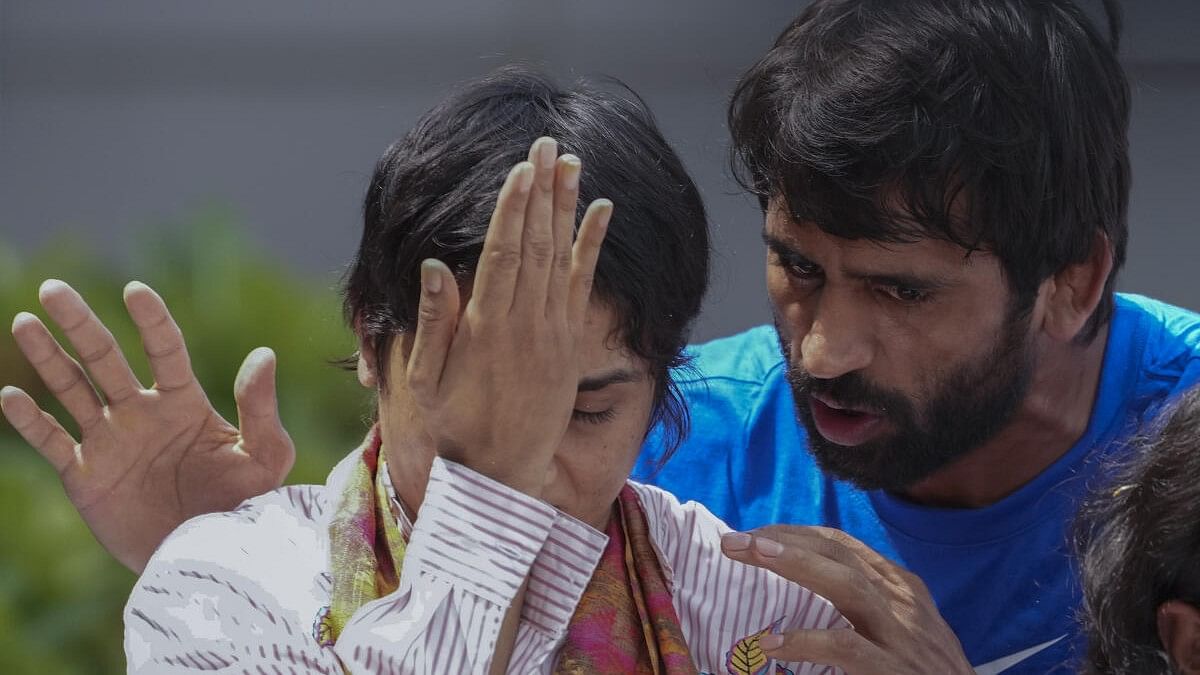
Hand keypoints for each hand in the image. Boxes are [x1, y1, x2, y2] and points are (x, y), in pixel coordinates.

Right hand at [1, 279, 293, 572]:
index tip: (136, 291)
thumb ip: (260, 410)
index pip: (165, 350)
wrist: (206, 559)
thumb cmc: (244, 507)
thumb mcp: (264, 459)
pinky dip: (31, 420)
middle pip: (106, 358)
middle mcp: (142, 413)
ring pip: (72, 389)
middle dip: (81, 324)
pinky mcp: (86, 476)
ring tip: (24, 322)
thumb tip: (265, 354)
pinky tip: (12, 395)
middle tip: (54, 289)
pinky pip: (53, 441)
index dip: (151, 321)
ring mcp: (110, 441)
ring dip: (48, 357)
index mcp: (185, 403)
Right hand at [405, 137, 610, 495]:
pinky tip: (601, 211)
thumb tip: (435, 265)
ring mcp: (553, 335)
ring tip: (571, 162)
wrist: (501, 477)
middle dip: (541, 192)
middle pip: (536, 245)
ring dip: (567, 207)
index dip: (513, 209)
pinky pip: (583, 286)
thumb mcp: (426, 381)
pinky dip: (591, 247)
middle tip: (546, 144)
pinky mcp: (569, 346)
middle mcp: (526, 327)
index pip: (503, 255)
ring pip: (562, 258)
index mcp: (487, 330)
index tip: (521, 169)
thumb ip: (434, 322)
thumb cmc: (453, 429)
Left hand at [721, 525, 973, 673]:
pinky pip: (845, 647)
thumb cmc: (926, 672)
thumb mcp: (902, 629)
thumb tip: (805, 587)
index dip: (796, 535)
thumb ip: (863, 607)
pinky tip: (771, 644)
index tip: (755, 535)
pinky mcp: (893, 670)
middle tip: (734, 539)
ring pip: (845, 585)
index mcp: (901, 588)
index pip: (843, 546)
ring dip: (794, 564)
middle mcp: (902, 603)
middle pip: (838, 555)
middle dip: (785, 541)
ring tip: (751, 555)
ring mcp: (901, 635)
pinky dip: (806, 641)